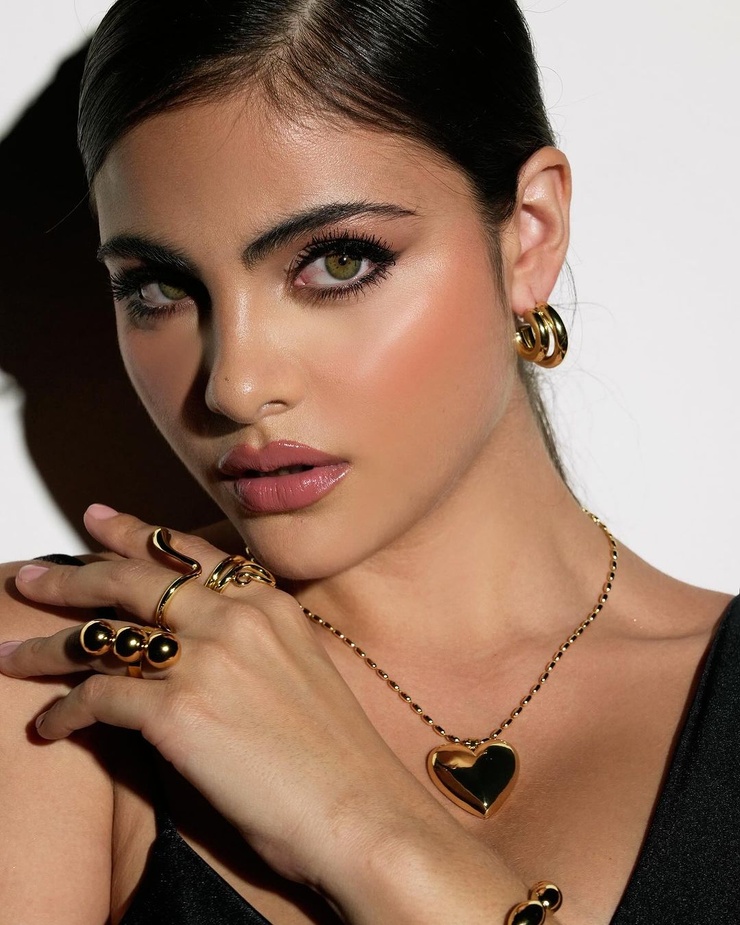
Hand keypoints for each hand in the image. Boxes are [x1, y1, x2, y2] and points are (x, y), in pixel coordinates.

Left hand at [0, 505, 425, 888]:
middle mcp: (234, 617)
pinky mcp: (179, 711)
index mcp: (267, 602)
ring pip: (104, 635)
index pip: (187, 552)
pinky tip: (52, 725)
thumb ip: (255, 636)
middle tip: (32, 577)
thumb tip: (203, 635)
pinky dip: (65, 712)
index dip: (135, 533)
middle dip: (72, 575)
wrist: (357, 809)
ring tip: (14, 653)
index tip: (101, 520)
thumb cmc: (334, 752)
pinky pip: (99, 697)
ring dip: (49, 647)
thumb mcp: (303, 666)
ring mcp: (205, 660)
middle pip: (134, 579)